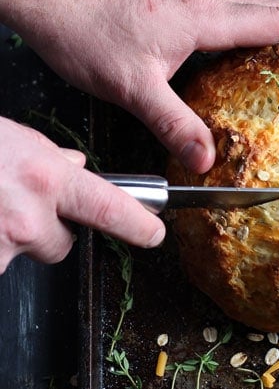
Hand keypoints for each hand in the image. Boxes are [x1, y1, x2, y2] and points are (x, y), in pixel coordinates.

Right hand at [0, 117, 164, 272]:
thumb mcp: (12, 138)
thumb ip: (50, 156)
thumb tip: (73, 165)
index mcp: (45, 179)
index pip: (110, 209)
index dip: (137, 225)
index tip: (154, 233)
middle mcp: (29, 218)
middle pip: (61, 243)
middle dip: (49, 229)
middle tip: (18, 204)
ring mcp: (5, 247)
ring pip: (26, 250)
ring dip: (13, 236)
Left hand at [25, 0, 278, 171]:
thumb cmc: (87, 34)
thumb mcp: (132, 87)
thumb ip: (174, 123)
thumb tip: (208, 160)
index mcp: (205, 17)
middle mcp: (206, 2)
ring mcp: (195, 1)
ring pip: (261, 9)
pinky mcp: (181, 6)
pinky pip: (240, 15)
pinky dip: (269, 29)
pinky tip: (266, 50)